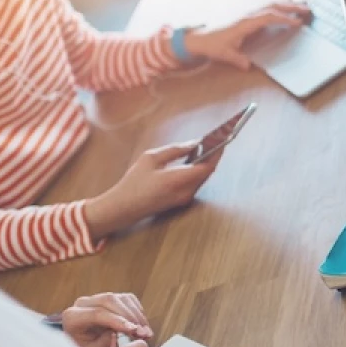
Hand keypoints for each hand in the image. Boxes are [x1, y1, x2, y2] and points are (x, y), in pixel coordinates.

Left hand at [62, 293, 152, 346]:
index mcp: (72, 316)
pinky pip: (129, 299)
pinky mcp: (111, 298)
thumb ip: (106, 341)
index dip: (118, 321)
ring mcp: (97, 298)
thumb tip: (126, 330)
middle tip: (143, 333)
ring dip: (137, 315)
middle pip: (110, 301)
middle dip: (130, 317)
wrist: (82, 346)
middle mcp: (83, 303)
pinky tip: (142, 326)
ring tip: (146, 332)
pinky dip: (138, 312)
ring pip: (122, 298)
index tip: (134, 330)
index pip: (97, 313)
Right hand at [84, 143, 221, 239]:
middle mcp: (187, 191)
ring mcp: (186, 198)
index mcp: (179, 180)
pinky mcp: (182, 200)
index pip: (208, 166)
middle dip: (213, 154)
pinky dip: (197, 170)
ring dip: (205, 162)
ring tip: (206, 145)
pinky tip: (194, 158)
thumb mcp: (151, 159)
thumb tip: (194, 144)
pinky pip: (195, 182)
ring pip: (202, 177)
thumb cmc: (134, 182)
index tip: (222, 138)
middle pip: (207, 171)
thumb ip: (175, 150)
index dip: (217, 151)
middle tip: (215, 138)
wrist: (124, 208)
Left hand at [185, 1, 312, 69]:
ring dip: (286, 4)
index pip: (268, 17)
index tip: (297, 22)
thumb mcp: (225, 55)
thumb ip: (237, 59)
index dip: (283, 18)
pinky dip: (279, 7)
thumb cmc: (212, 46)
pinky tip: (286, 9)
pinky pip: (266, 9)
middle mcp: (248, 16)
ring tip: (302, 6)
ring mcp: (248, 15)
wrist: (198, 39)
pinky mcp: (247, 18)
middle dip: (291, 6)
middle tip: (307, 9)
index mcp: (245, 23)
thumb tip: (248, 66)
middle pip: (272, 6)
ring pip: (270, 5)